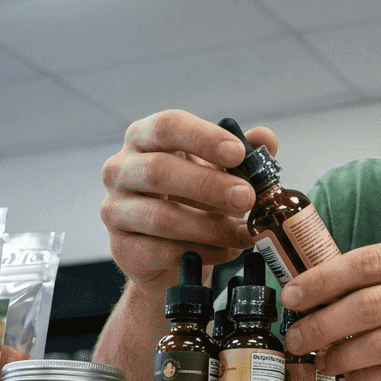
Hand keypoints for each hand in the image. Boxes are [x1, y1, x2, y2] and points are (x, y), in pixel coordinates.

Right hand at [100, 110, 278, 291]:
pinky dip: (202, 252)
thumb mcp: (219, 172)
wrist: (169, 255)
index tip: (238, 153)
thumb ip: (243, 155)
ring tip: (244, 233)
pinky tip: (228, 250)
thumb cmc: (193, 200)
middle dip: (209, 185)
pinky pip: (162, 252)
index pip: (167, 126)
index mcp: (144, 139)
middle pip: (159, 170)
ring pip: (160, 217)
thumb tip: (265, 138)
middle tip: (247, 197)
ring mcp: (115, 210)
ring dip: (210, 226)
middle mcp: (120, 170)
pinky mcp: (121, 249)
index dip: (203, 137)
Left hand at [281, 232, 380, 380]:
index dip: (320, 281)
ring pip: (380, 343)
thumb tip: (332, 289)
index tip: (293, 296)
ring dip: (340, 355)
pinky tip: (353, 375)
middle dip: (320, 323)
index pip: (366, 262)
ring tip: (322, 359)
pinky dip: (368, 377)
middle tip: (297, 336)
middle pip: (367, 304)